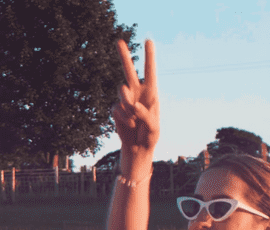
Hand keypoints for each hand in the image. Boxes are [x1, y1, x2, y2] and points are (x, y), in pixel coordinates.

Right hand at [113, 39, 158, 176]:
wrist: (137, 148)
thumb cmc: (150, 137)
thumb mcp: (153, 128)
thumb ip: (145, 114)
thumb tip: (132, 104)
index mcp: (151, 94)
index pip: (150, 72)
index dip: (149, 57)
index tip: (147, 41)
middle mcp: (137, 94)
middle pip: (129, 71)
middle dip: (124, 56)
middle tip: (119, 41)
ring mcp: (125, 101)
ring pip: (122, 92)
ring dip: (127, 105)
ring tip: (135, 120)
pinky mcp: (117, 110)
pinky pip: (116, 108)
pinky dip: (122, 118)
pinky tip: (128, 125)